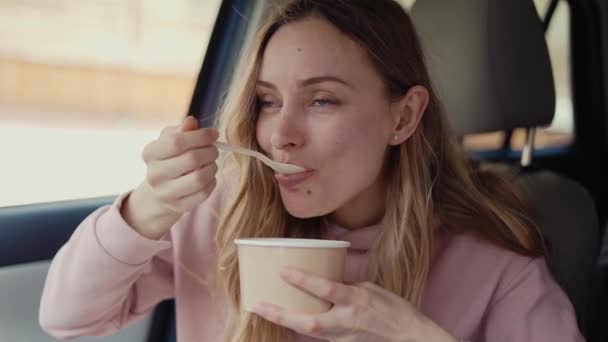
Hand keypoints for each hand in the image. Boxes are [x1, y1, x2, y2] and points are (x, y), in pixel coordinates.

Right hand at [122, 116, 218, 238]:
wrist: (161, 190)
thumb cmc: (170, 157)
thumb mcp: (171, 139)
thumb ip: (182, 129)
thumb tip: (191, 121)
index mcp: (150, 153)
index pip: (177, 141)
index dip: (200, 136)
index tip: (214, 134)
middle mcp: (154, 174)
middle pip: (192, 159)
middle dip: (210, 151)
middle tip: (214, 149)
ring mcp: (165, 193)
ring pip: (199, 178)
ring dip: (212, 167)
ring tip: (211, 163)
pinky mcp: (179, 206)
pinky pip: (204, 193)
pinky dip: (212, 182)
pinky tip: (209, 176)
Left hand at [253, 268, 458, 341]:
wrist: (409, 338)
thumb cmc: (394, 309)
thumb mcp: (370, 288)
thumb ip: (345, 287)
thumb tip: (324, 282)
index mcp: (356, 300)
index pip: (326, 289)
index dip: (303, 280)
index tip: (284, 270)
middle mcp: (346, 320)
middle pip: (308, 322)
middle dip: (281, 314)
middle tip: (258, 305)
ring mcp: (343, 336)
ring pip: (308, 332)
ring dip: (285, 321)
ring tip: (264, 310)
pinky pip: (318, 335)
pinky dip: (301, 327)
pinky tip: (288, 319)